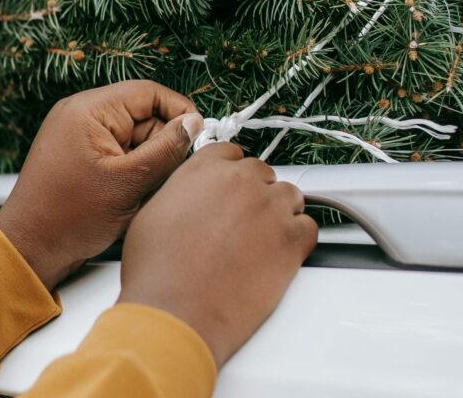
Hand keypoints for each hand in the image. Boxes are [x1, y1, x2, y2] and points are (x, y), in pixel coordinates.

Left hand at [0, 80, 203, 290]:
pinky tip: (133, 195)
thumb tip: (193, 125)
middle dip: (163, 144)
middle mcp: (83, 114)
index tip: (199, 135)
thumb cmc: (67, 218)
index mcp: (89, 110)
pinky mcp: (83, 154)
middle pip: (144, 115)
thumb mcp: (127, 184)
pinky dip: (134, 171)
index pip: (148, 92)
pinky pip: (121, 151)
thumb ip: (165, 151)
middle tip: (170, 175)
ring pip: (135, 137)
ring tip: (143, 191)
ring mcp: (81, 134)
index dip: (179, 111)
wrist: (30, 248)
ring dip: (148, 161)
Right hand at [117, 143, 316, 367]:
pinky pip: (309, 227)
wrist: (176, 309)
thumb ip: (181, 191)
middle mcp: (238, 179)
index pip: (231, 154)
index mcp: (203, 168)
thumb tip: (190, 197)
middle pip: (262, 173)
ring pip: (289, 195)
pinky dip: (298, 240)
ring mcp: (267, 206)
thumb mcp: (153, 211)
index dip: (233, 174)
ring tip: (264, 239)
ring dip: (279, 212)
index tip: (233, 190)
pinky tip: (280, 255)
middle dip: (255, 194)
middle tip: (245, 222)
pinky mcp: (290, 239)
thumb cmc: (158, 269)